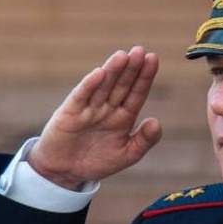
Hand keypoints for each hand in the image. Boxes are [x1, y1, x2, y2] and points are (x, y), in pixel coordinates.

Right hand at [26, 47, 162, 188]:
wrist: (65, 173)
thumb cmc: (97, 162)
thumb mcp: (127, 155)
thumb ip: (144, 140)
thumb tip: (157, 122)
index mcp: (123, 116)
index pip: (136, 93)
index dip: (145, 77)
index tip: (152, 59)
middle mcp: (108, 108)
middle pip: (122, 84)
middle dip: (131, 68)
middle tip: (140, 51)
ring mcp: (89, 108)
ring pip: (103, 86)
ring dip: (112, 71)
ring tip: (122, 56)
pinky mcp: (71, 112)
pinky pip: (82, 96)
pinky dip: (89, 85)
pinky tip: (99, 74)